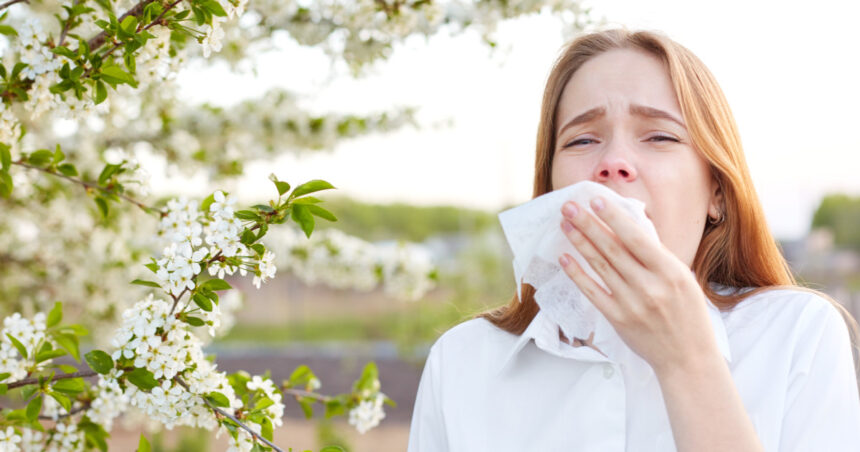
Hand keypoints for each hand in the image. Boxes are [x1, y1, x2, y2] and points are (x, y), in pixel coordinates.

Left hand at [557, 196, 719, 373]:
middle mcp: (650, 287)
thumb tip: (628, 228)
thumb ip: (657, 257)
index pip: (637, 238)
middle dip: (589, 224)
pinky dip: (577, 274)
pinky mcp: (618, 319)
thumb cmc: (688, 315)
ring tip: (565, 224)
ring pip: (600, 266)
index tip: (596, 200)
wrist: (688, 358)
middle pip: (612, 249)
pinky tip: (565, 258)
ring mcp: (632, 304)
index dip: (614, 218)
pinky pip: (592, 292)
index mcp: (671, 272)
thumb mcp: (683, 279)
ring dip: (580, 243)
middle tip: (569, 206)